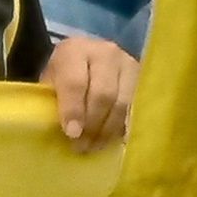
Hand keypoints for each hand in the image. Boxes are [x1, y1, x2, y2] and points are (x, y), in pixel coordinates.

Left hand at [46, 35, 135, 150]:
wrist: (91, 54)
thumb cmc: (66, 71)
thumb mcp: (53, 79)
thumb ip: (55, 100)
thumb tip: (66, 131)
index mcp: (75, 50)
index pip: (76, 83)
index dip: (73, 110)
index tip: (72, 134)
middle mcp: (106, 53)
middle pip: (103, 94)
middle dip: (93, 124)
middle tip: (83, 146)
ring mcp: (129, 64)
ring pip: (123, 102)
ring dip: (109, 129)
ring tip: (96, 146)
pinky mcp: (143, 77)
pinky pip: (136, 106)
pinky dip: (124, 126)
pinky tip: (114, 139)